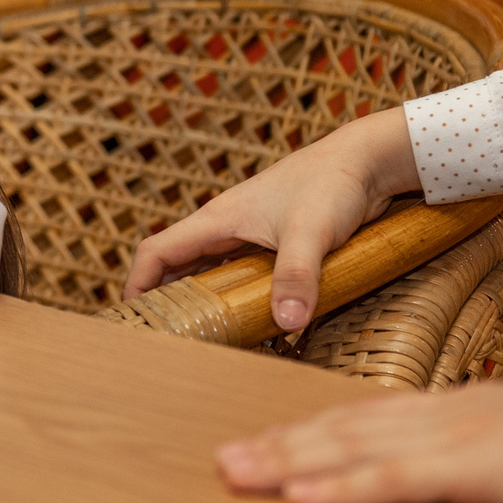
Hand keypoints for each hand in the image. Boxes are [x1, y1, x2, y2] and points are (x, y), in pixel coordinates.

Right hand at [128, 109, 417, 332]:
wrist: (368, 160)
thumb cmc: (332, 184)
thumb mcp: (310, 232)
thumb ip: (296, 276)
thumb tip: (286, 323)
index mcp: (217, 219)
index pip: (156, 251)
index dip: (137, 285)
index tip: (134, 320)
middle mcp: (226, 227)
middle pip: (176, 266)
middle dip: (164, 300)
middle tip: (165, 341)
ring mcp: (250, 234)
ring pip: (208, 271)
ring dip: (200, 301)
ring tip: (201, 339)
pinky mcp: (275, 243)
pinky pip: (240, 275)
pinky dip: (233, 298)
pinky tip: (248, 322)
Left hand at [217, 366, 502, 502]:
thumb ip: (491, 454)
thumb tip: (465, 473)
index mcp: (458, 410)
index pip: (365, 419)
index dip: (309, 431)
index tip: (264, 444)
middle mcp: (443, 417)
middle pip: (342, 429)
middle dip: (279, 445)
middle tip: (223, 461)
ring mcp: (454, 440)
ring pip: (352, 450)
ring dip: (288, 463)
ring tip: (236, 475)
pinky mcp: (474, 470)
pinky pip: (393, 483)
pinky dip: (340, 490)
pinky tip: (299, 500)